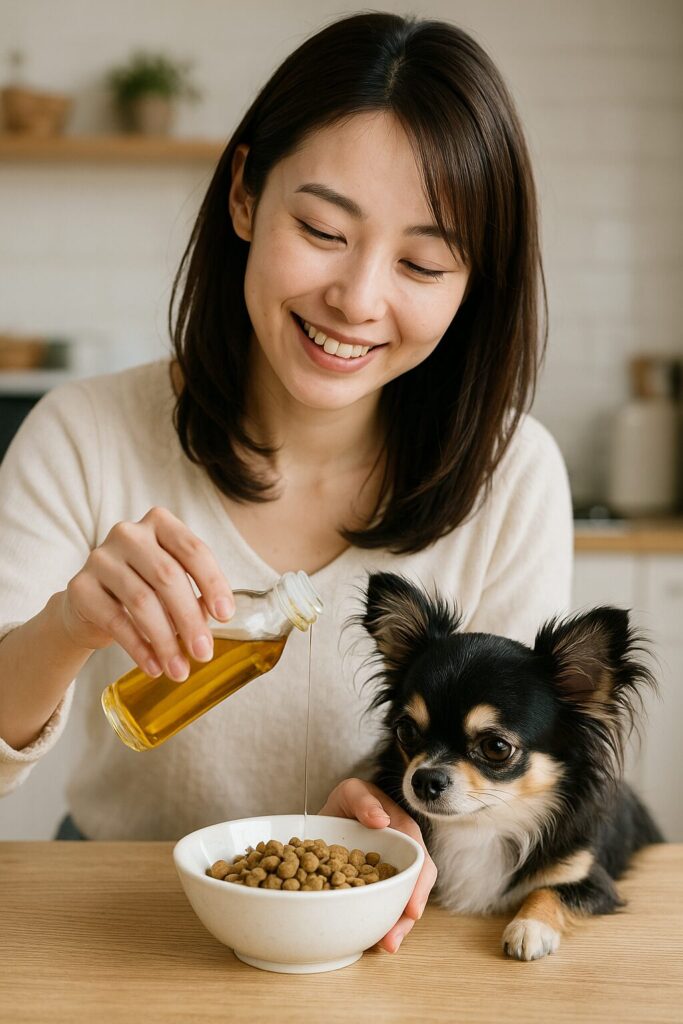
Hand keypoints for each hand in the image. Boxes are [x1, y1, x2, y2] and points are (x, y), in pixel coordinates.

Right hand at [59, 506, 234, 680]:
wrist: (90, 604)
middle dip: (190, 618)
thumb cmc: (143, 589)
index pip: (192, 550)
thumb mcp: (171, 584)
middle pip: (167, 576)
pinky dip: (139, 647)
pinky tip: (154, 666)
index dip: (212, 583)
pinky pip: (115, 620)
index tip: (225, 615)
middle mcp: (128, 534)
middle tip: (204, 653)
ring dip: (165, 640)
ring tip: (179, 670)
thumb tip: (212, 621)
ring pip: (141, 600)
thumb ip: (194, 594)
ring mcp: (100, 558)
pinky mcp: (80, 587)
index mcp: (159, 523)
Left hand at [318, 777, 436, 952]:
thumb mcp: (351, 790)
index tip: (412, 909)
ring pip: (399, 902)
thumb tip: (382, 820)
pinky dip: (379, 923)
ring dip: (395, 926)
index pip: (418, 859)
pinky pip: (382, 906)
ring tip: (384, 946)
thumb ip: (364, 800)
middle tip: (392, 941)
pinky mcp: (374, 886)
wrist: (328, 812)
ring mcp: (388, 872)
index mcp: (402, 831)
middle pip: (413, 888)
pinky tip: (371, 940)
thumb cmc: (347, 799)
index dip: (419, 885)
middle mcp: (401, 854)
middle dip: (406, 918)